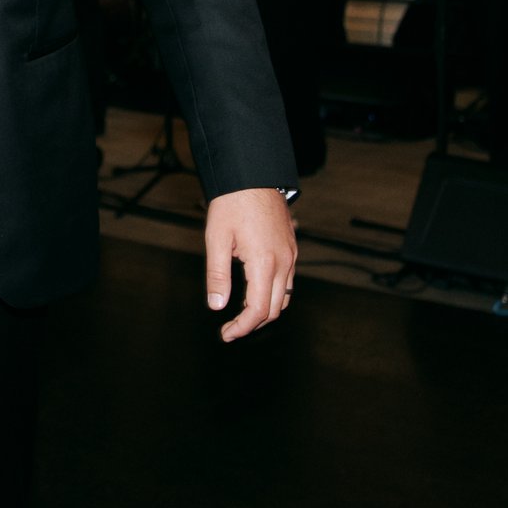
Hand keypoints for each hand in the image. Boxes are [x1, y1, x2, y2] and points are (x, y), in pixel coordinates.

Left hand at [207, 187, 296, 342]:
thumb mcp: (216, 238)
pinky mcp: (291, 247)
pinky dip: (273, 294)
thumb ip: (217, 275)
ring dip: (265, 311)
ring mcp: (291, 255)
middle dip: (253, 323)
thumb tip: (216, 306)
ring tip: (241, 315)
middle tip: (230, 328)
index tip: (227, 334)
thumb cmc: (232, 203)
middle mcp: (284, 262)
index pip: (259, 310)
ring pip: (284, 297)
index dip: (242, 327)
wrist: (253, 174)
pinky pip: (287, 281)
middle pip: (275, 309)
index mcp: (264, 262)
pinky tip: (254, 292)